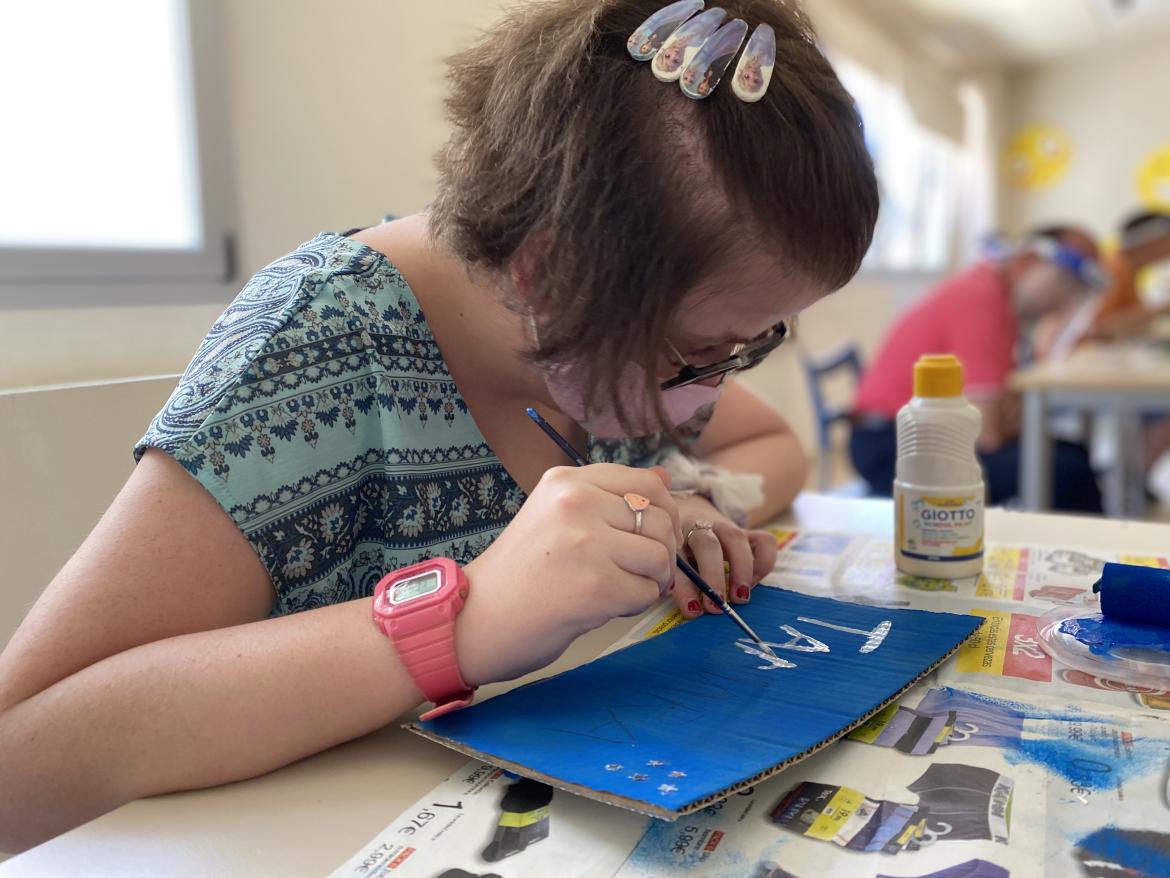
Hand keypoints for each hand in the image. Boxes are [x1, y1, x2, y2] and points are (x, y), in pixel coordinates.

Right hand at [455, 464, 682, 685]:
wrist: (475, 619)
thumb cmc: (519, 571)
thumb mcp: (556, 516)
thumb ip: (609, 496)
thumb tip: (666, 477)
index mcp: (567, 481)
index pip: (647, 484)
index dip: (664, 513)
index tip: (652, 537)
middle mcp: (576, 503)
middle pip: (661, 521)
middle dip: (661, 552)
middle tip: (640, 572)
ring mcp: (587, 544)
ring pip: (659, 558)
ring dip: (650, 581)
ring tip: (619, 589)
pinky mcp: (596, 587)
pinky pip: (647, 593)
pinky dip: (634, 605)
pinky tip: (605, 607)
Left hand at [672, 493, 777, 616]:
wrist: (690, 517)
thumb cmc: (679, 549)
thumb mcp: (671, 562)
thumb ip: (677, 581)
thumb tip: (689, 607)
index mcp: (674, 536)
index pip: (677, 557)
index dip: (685, 586)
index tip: (692, 610)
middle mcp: (699, 526)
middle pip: (707, 544)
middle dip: (713, 577)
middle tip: (717, 607)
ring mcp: (725, 526)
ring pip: (736, 538)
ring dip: (741, 570)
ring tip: (740, 598)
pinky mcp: (748, 532)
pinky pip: (764, 540)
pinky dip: (763, 562)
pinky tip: (754, 582)